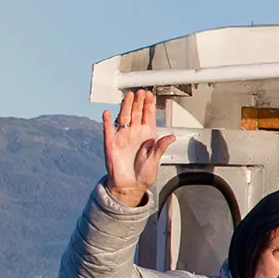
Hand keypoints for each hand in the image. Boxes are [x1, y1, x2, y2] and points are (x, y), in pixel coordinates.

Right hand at [104, 89, 179, 207]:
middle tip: (140, 91)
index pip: (147, 116)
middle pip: (136, 113)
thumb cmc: (143, 174)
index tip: (149, 95)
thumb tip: (171, 137)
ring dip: (125, 107)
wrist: (129, 186)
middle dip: (138, 102)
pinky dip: (107, 122)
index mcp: (146, 136)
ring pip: (123, 118)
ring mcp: (122, 137)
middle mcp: (134, 133)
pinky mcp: (111, 144)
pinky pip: (108, 130)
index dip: (148, 105)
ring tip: (128, 96)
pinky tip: (108, 113)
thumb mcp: (155, 160)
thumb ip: (160, 147)